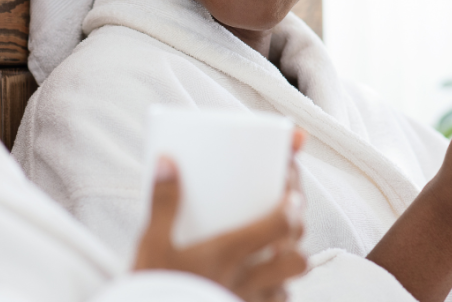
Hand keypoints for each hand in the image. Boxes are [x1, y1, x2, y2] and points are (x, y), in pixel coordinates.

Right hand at [134, 131, 306, 301]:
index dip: (294, 205)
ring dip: (287, 267)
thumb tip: (167, 162)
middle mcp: (248, 281)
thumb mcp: (154, 244)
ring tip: (276, 252)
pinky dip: (274, 294)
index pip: (280, 225)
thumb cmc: (159, 289)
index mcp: (231, 254)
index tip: (291, 188)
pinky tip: (262, 286)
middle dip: (297, 235)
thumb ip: (164, 203)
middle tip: (289, 215)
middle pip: (296, 258)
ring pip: (287, 286)